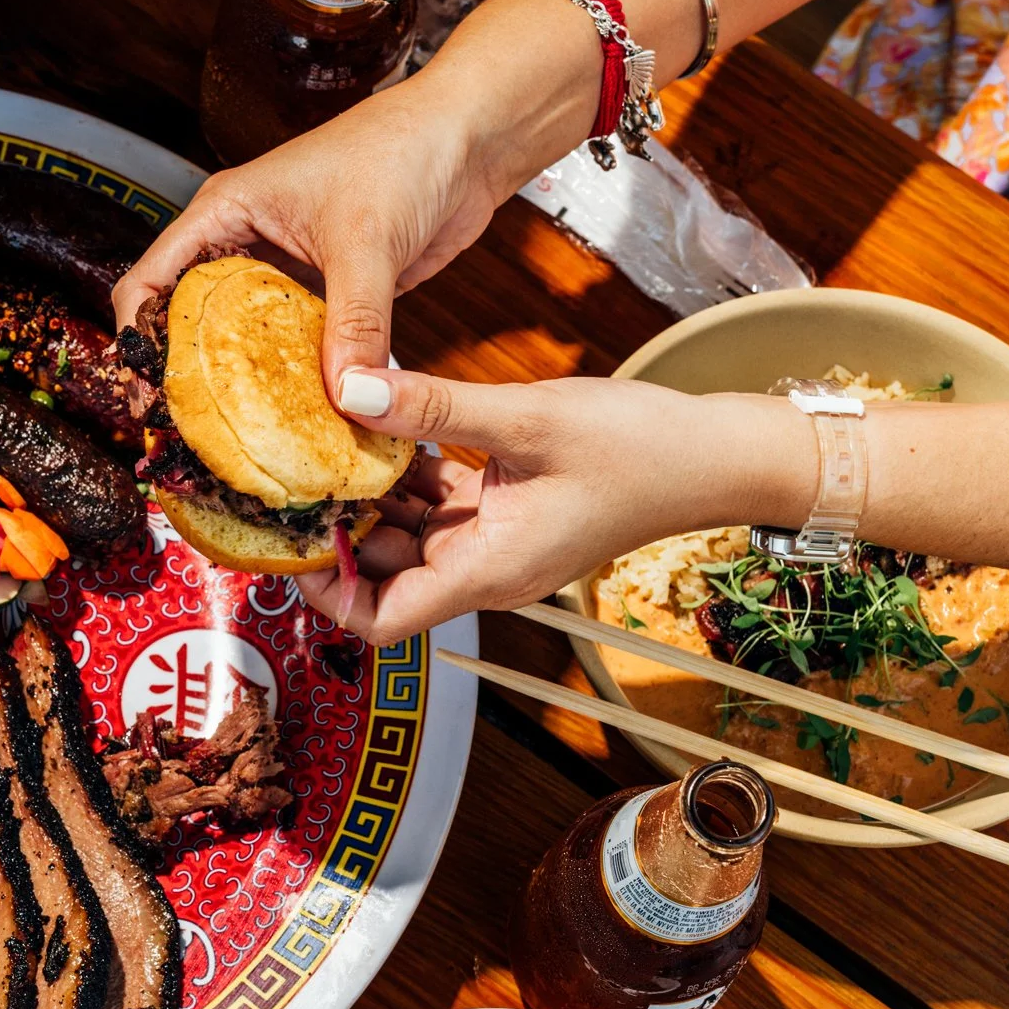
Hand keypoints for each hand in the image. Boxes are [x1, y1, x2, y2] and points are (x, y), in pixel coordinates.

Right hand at [113, 83, 500, 399]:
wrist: (472, 136)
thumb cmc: (403, 150)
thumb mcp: (367, 241)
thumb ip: (355, 323)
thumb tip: (349, 397)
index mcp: (225, 213)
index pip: (150, 283)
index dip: (137, 342)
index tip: (148, 398)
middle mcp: (244, 243)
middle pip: (189, 321)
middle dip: (185, 377)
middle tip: (187, 434)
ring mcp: (286, 271)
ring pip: (244, 340)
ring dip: (243, 385)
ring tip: (236, 439)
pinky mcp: (329, 294)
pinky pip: (297, 347)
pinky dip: (295, 381)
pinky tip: (299, 417)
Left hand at [298, 368, 805, 642]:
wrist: (718, 457)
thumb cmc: (642, 448)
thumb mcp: (529, 417)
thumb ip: (435, 407)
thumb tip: (351, 388)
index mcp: (488, 571)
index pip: (382, 620)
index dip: (328, 593)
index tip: (290, 542)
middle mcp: (485, 570)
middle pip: (385, 575)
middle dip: (339, 532)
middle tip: (294, 472)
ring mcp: (496, 544)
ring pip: (409, 536)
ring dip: (371, 497)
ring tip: (329, 441)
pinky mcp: (507, 515)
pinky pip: (440, 508)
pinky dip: (410, 478)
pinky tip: (388, 426)